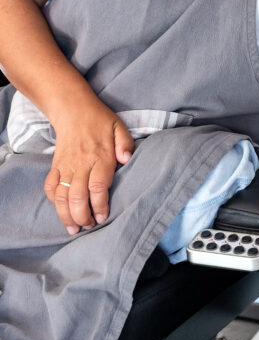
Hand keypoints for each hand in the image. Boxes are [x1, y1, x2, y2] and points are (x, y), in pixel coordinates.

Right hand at [44, 100, 133, 234]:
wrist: (74, 111)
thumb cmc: (100, 121)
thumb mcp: (119, 127)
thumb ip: (125, 144)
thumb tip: (127, 159)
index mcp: (100, 157)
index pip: (97, 187)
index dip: (99, 206)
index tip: (103, 217)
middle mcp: (81, 164)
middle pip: (77, 196)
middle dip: (82, 216)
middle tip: (89, 226)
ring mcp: (65, 166)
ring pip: (61, 196)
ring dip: (66, 215)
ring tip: (74, 229)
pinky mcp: (55, 166)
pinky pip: (50, 187)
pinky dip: (54, 201)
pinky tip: (62, 211)